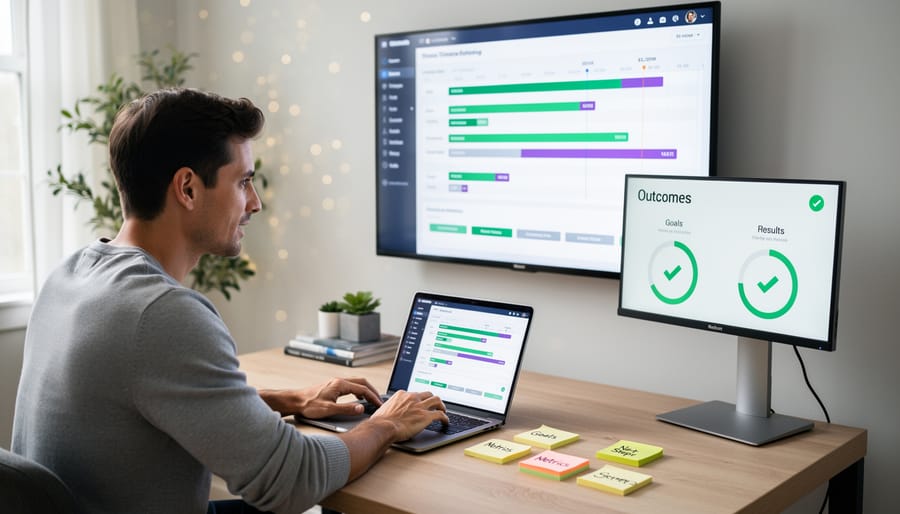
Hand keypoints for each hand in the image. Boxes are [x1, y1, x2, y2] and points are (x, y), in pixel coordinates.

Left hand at [258, 377, 382, 418]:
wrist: (295, 401)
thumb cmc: (308, 405)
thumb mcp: (329, 409)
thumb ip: (346, 409)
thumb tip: (361, 408)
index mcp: (340, 384)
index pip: (363, 388)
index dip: (373, 397)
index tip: (379, 404)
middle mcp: (339, 381)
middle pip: (362, 382)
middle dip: (372, 391)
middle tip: (379, 401)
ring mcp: (335, 383)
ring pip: (356, 383)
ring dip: (366, 390)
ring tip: (372, 400)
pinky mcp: (332, 387)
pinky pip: (350, 386)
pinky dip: (358, 391)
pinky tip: (358, 399)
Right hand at [369, 390, 448, 441]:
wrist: (383, 427)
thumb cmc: (380, 421)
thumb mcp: (384, 409)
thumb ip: (390, 407)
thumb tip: (388, 412)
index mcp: (402, 395)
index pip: (415, 394)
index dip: (419, 399)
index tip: (421, 403)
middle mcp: (412, 398)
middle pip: (428, 394)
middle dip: (432, 399)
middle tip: (435, 405)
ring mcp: (420, 406)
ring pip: (437, 400)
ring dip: (441, 405)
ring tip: (443, 410)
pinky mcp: (426, 416)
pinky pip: (440, 415)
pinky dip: (445, 418)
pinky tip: (445, 422)